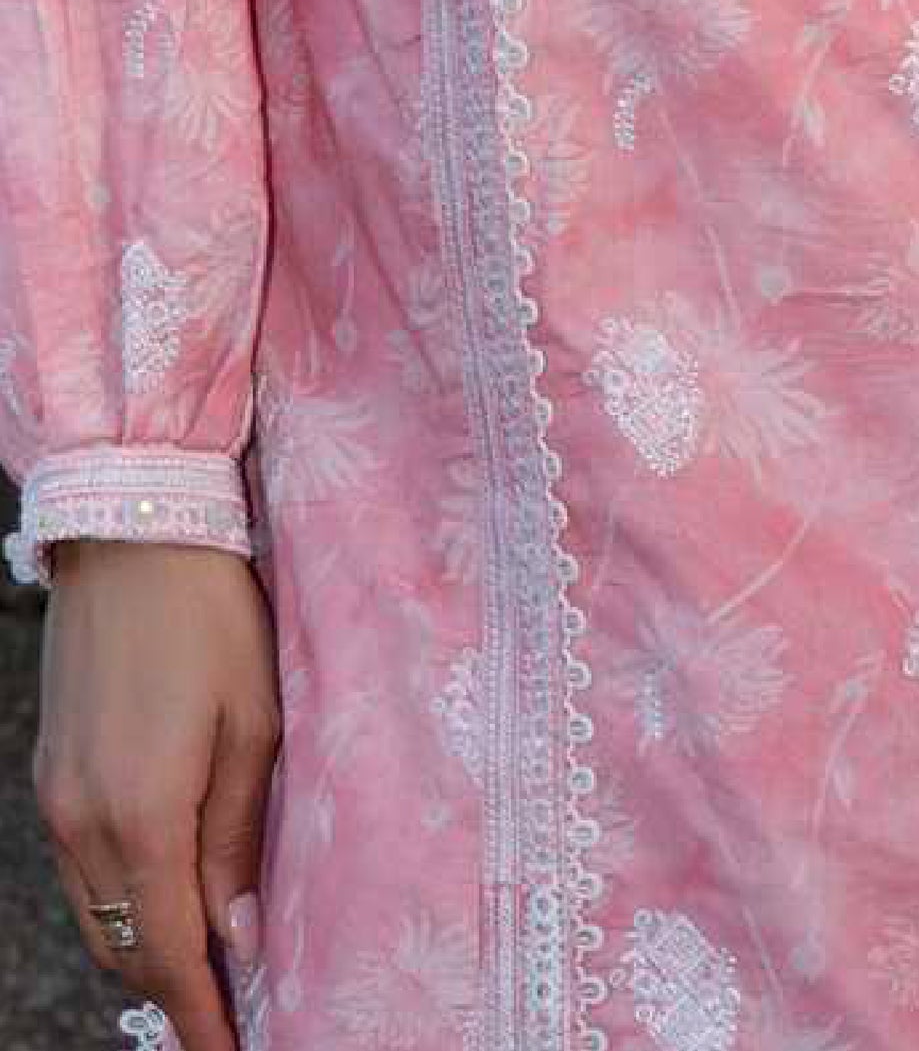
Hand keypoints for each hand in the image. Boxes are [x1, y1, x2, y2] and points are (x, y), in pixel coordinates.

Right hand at [32, 541, 281, 1050]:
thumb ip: (240, 836)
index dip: (203, 1016)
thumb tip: (239, 937)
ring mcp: (57, 801)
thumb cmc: (214, 617)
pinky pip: (83, 868)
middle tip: (234, 1010)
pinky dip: (123, 898)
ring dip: (148, 945)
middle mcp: (84, 823)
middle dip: (176, 990)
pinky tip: (167, 888)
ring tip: (208, 960)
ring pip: (99, 914)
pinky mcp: (51, 774)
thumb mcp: (255, 722)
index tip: (236, 1049)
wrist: (134, 531)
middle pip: (128, 948)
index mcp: (144, 815)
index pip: (172, 954)